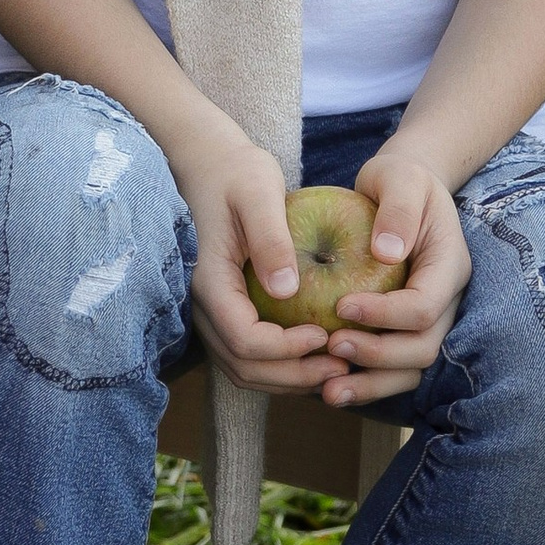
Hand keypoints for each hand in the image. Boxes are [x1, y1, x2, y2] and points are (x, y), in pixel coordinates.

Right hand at [165, 105, 336, 392]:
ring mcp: (212, 311)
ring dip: (287, 378)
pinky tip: (316, 354)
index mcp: (209, 280)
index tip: (325, 335)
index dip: (285, 349)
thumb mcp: (259, 191)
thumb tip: (285, 290)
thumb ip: (270, 238)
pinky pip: (247, 354)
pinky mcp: (225, 309)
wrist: (211, 166)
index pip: (243, 339)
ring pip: (243, 368)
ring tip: (334, 368)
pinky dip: (280, 366)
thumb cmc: (238, 173)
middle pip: (243, 365)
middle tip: (340, 367)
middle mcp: (204, 305)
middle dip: (293, 375)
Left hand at [301, 141, 469, 403]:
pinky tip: (327, 388)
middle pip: (423, 348)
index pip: (425, 307)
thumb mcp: (401, 178)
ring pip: (410, 370)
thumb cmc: (400, 181)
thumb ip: (398, 209)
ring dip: (371, 385)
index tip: (341, 306)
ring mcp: (429, 322)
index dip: (386, 315)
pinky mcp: (405, 332)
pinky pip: (392, 369)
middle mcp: (446, 302)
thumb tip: (388, 252)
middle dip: (378, 356)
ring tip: (328, 391)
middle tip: (331, 347)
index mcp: (449, 267)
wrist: (401, 192)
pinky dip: (364, 383)